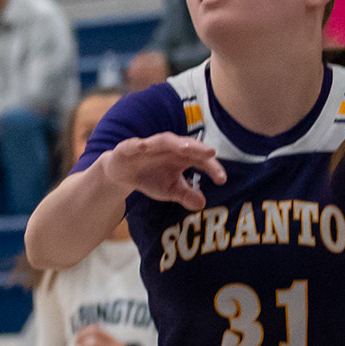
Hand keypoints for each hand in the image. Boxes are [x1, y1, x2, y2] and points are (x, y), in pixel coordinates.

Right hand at [93, 133, 224, 212]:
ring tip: (187, 148)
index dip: (212, 168)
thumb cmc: (150, 177)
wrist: (123, 173)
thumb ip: (185, 195)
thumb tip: (202, 204)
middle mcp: (169, 147)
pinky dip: (141, 144)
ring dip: (175, 143)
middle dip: (198, 148)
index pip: (201, 160)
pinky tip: (145, 146)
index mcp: (182, 156)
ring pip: (165, 141)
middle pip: (187, 145)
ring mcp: (150, 145)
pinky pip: (137, 144)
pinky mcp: (131, 147)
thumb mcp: (169, 190)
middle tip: (210, 153)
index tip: (222, 179)